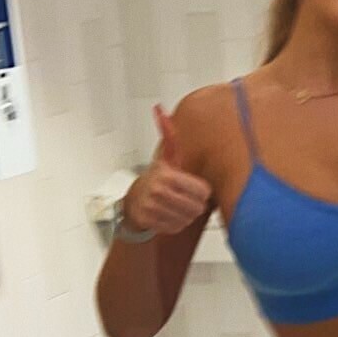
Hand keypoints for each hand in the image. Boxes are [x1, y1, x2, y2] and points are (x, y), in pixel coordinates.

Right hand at [124, 104, 211, 233]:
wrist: (134, 201)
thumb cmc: (157, 178)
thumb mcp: (167, 156)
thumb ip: (169, 135)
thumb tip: (159, 109)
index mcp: (166, 175)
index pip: (203, 192)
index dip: (200, 191)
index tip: (190, 187)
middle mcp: (158, 191)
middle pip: (197, 207)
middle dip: (194, 204)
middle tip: (183, 197)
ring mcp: (153, 208)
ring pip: (188, 219)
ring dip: (185, 215)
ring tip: (175, 205)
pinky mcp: (150, 222)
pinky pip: (177, 228)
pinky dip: (176, 224)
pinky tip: (168, 215)